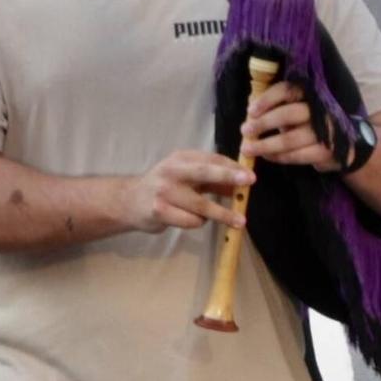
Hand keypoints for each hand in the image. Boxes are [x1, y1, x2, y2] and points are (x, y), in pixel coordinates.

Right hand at [119, 149, 253, 233]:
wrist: (130, 201)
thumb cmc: (164, 187)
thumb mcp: (186, 177)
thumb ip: (211, 180)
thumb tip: (241, 184)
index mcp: (180, 158)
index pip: (211, 159)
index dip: (232, 167)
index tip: (250, 175)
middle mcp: (171, 171)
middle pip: (204, 172)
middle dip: (228, 176)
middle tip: (249, 181)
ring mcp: (165, 192)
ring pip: (202, 205)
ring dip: (223, 214)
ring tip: (240, 221)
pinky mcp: (160, 211)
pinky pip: (191, 220)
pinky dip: (199, 222)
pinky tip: (193, 219)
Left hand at [241, 81, 341, 171]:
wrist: (342, 145)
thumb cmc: (307, 123)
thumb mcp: (294, 109)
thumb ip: (276, 107)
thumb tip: (249, 112)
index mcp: (309, 95)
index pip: (287, 90)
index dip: (267, 99)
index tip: (250, 111)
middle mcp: (319, 111)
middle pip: (288, 114)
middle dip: (263, 123)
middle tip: (244, 131)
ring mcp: (325, 132)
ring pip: (291, 139)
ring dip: (266, 145)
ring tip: (248, 149)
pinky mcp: (327, 152)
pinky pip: (298, 155)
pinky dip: (279, 157)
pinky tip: (267, 156)